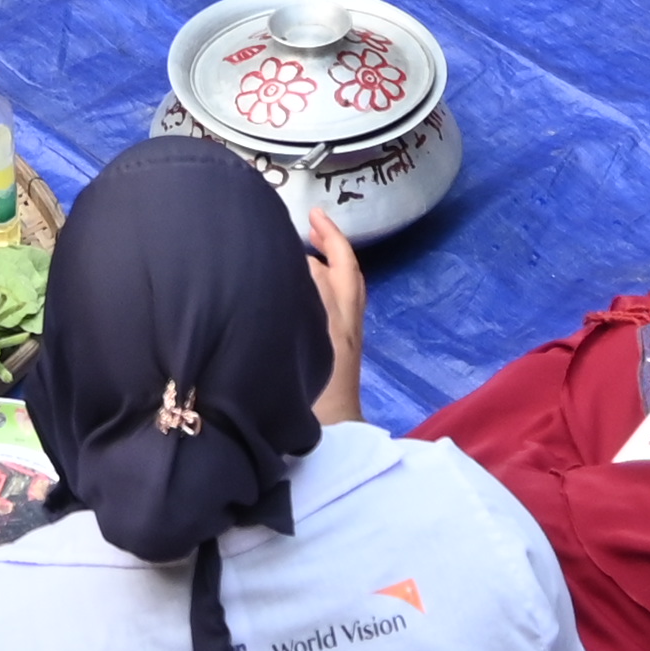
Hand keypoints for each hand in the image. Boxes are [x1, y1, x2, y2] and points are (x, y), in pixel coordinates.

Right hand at [302, 206, 367, 421]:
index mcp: (341, 314)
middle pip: (347, 273)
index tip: (313, 214)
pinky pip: (335, 304)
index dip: (329, 237)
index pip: (339, 265)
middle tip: (311, 223)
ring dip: (328, 263)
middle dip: (332, 244)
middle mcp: (348, 321)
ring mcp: (346, 337)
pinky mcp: (339, 352)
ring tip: (305, 249)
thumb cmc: (315, 390)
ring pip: (343, 289)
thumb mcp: (310, 337)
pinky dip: (322, 285)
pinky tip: (301, 291)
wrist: (331, 435)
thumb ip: (307, 296)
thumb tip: (303, 264)